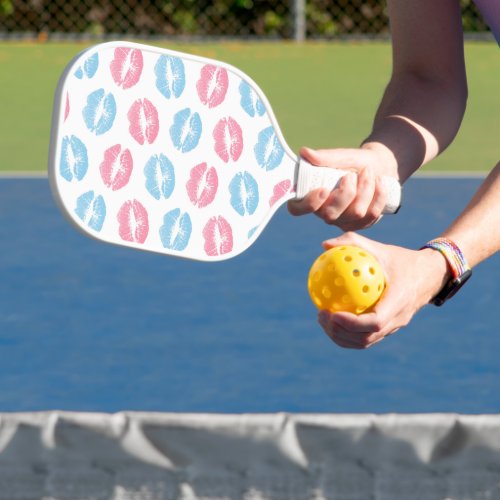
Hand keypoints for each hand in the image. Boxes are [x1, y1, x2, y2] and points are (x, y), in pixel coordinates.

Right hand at [288, 145, 397, 230]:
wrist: (379, 166)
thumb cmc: (353, 162)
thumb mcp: (341, 156)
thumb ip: (324, 157)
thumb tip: (304, 152)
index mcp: (311, 196)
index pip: (297, 209)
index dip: (308, 204)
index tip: (323, 189)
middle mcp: (324, 212)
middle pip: (330, 215)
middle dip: (346, 193)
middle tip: (351, 174)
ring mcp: (343, 221)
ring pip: (355, 213)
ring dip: (365, 189)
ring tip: (368, 172)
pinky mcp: (361, 224)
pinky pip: (371, 215)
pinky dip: (378, 195)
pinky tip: (379, 182)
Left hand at [316, 232, 449, 348]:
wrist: (429, 275)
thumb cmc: (401, 259)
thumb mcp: (380, 248)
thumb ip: (353, 243)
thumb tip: (324, 245)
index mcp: (399, 301)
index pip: (375, 322)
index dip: (352, 323)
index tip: (332, 313)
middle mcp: (398, 319)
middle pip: (366, 338)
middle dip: (340, 332)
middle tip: (321, 315)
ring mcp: (394, 327)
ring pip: (365, 342)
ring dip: (341, 336)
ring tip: (322, 319)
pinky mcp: (389, 329)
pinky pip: (366, 337)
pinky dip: (347, 333)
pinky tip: (331, 318)